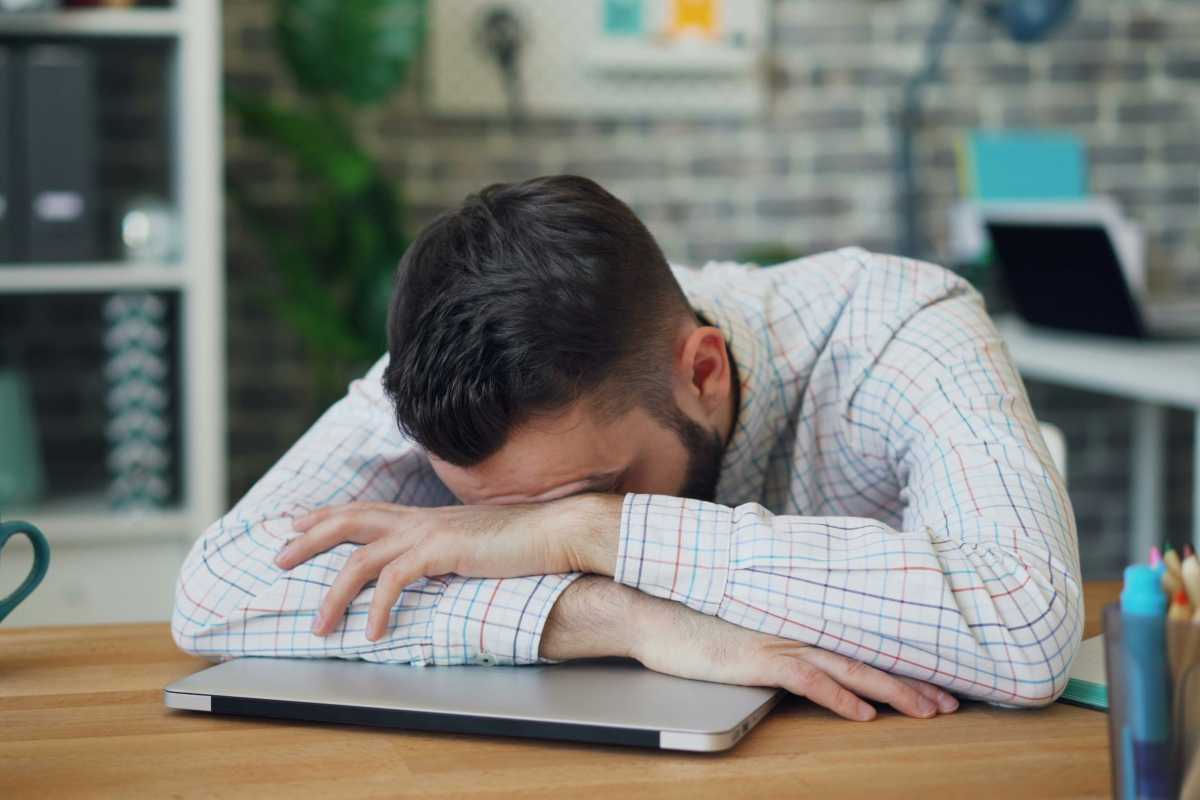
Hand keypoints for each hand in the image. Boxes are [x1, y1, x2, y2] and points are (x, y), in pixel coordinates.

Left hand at [273, 495, 620, 640]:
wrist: (556, 532)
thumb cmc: (525, 542)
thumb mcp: (476, 544)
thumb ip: (449, 551)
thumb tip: (436, 567)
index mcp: (427, 517)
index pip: (366, 509)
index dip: (327, 515)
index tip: (297, 523)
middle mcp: (421, 519)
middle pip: (349, 520)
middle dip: (309, 539)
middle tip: (277, 558)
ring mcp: (429, 532)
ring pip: (360, 558)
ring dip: (334, 594)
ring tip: (319, 626)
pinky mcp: (441, 551)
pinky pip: (394, 581)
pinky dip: (378, 609)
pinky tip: (373, 633)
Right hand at [541, 577, 958, 721]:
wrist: (652, 608)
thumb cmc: (692, 617)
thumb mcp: (743, 623)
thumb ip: (776, 630)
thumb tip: (800, 647)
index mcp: (796, 619)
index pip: (858, 643)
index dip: (900, 662)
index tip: (934, 680)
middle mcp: (796, 627)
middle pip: (867, 656)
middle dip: (914, 681)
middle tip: (952, 702)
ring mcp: (778, 641)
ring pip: (850, 667)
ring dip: (893, 691)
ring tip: (929, 709)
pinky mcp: (757, 658)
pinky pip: (808, 680)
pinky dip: (839, 696)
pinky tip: (864, 714)